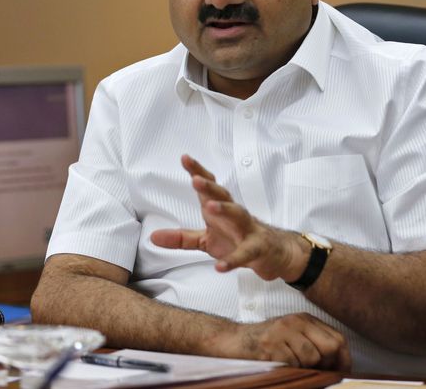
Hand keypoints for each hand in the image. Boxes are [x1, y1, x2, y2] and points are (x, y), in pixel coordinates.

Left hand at [150, 155, 306, 280]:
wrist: (273, 253)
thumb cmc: (237, 239)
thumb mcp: (205, 240)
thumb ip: (180, 238)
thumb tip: (152, 237)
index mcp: (220, 209)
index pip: (208, 187)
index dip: (197, 172)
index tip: (185, 158)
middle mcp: (234, 214)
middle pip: (223, 195)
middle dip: (209, 186)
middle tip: (195, 179)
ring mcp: (248, 230)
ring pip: (238, 214)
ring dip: (225, 209)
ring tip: (210, 207)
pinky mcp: (257, 249)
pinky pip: (244, 254)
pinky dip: (233, 260)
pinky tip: (220, 267)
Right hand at [216, 313, 350, 370]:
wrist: (231, 340)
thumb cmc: (264, 342)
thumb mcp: (291, 336)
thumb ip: (312, 344)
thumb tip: (337, 365)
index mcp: (304, 319)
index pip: (337, 338)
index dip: (344, 359)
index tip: (342, 372)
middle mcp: (296, 322)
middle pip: (329, 347)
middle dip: (326, 365)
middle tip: (316, 373)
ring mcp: (283, 332)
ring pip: (311, 358)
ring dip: (304, 369)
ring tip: (289, 366)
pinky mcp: (270, 345)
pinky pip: (292, 364)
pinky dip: (289, 370)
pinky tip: (278, 365)